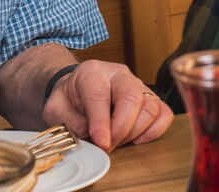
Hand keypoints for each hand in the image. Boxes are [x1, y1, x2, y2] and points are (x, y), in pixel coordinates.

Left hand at [44, 60, 172, 150]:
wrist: (77, 87)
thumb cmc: (68, 98)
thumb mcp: (56, 108)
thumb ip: (70, 121)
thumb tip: (91, 135)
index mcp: (92, 73)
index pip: (100, 96)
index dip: (101, 123)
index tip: (102, 143)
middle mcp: (119, 74)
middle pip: (132, 97)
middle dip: (121, 128)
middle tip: (108, 146)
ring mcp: (137, 84)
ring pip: (150, 106)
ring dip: (136, 131)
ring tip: (118, 142)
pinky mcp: (149, 97)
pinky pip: (163, 112)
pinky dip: (155, 130)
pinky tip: (137, 138)